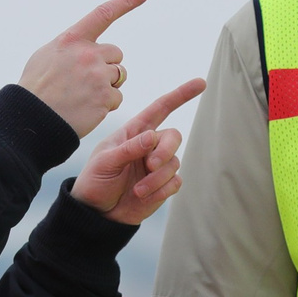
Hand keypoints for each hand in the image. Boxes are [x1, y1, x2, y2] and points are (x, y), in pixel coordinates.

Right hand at [20, 0, 148, 138]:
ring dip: (107, 86)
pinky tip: (86, 108)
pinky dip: (106, 104)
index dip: (127, 1)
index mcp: (72, 39)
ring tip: (83, 96)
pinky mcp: (105, 97)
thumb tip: (85, 46)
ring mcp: (98, 75)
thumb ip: (70, 47)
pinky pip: (117, 97)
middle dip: (107, 66)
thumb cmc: (36, 89)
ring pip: (119, 76)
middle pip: (116, 54)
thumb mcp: (46, 56)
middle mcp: (87, 53)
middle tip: (86, 81)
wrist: (32, 119)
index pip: (104, 14)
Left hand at [73, 78, 204, 224]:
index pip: (160, 108)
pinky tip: (143, 196)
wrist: (97, 213)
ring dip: (157, 178)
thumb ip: (128, 149)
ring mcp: (158, 166)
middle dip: (165, 150)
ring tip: (137, 190)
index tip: (201, 83)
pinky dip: (161, 190)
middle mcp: (149, 146)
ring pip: (174, 163)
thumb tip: (152, 136)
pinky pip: (175, 183)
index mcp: (134, 132)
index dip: (181, 95)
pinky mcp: (164, 186)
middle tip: (151, 165)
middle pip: (173, 136)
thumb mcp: (105, 162)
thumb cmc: (96, 181)